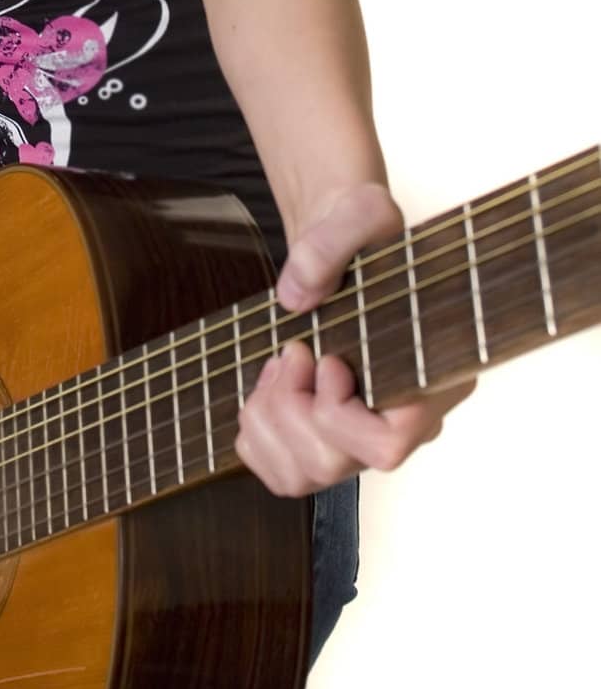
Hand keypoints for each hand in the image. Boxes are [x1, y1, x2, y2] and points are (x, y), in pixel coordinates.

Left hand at [233, 181, 476, 495]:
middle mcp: (404, 417)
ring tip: (279, 363)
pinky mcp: (327, 437)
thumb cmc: (365, 230)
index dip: (340, 413)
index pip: (389, 443)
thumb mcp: (359, 212)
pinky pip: (281, 473)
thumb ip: (331, 243)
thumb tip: (295, 296)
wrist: (343, 240)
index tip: (327, 358)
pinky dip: (257, 433)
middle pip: (335, 463)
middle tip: (292, 349)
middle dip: (291, 405)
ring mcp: (364, 435)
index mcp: (431, 374)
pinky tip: (268, 385)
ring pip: (303, 476)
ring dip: (269, 419)